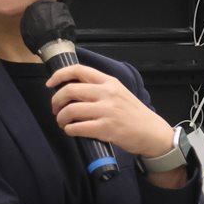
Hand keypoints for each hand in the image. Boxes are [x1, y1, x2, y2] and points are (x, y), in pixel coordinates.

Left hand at [47, 63, 174, 158]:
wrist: (153, 133)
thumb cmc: (135, 115)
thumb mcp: (120, 93)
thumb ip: (100, 89)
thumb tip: (73, 90)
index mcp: (110, 82)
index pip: (78, 70)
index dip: (59, 75)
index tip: (51, 84)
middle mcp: (107, 94)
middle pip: (69, 90)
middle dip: (56, 101)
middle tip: (56, 109)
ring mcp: (107, 111)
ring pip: (70, 110)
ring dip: (61, 118)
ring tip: (64, 122)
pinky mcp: (106, 128)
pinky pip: (77, 127)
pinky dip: (70, 130)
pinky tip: (72, 131)